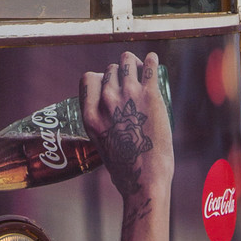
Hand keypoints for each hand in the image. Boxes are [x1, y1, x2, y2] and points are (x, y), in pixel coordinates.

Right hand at [80, 49, 172, 211]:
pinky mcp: (150, 96)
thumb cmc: (125, 169)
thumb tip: (109, 116)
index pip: (88, 78)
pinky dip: (151, 61)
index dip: (99, 78)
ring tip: (141, 67)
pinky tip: (153, 60)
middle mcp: (106, 101)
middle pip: (109, 70)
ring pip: (126, 62)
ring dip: (133, 63)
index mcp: (90, 114)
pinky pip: (149, 67)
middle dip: (119, 72)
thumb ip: (101, 124)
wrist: (145, 180)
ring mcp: (128, 96)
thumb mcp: (99, 144)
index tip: (108, 83)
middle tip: (130, 79)